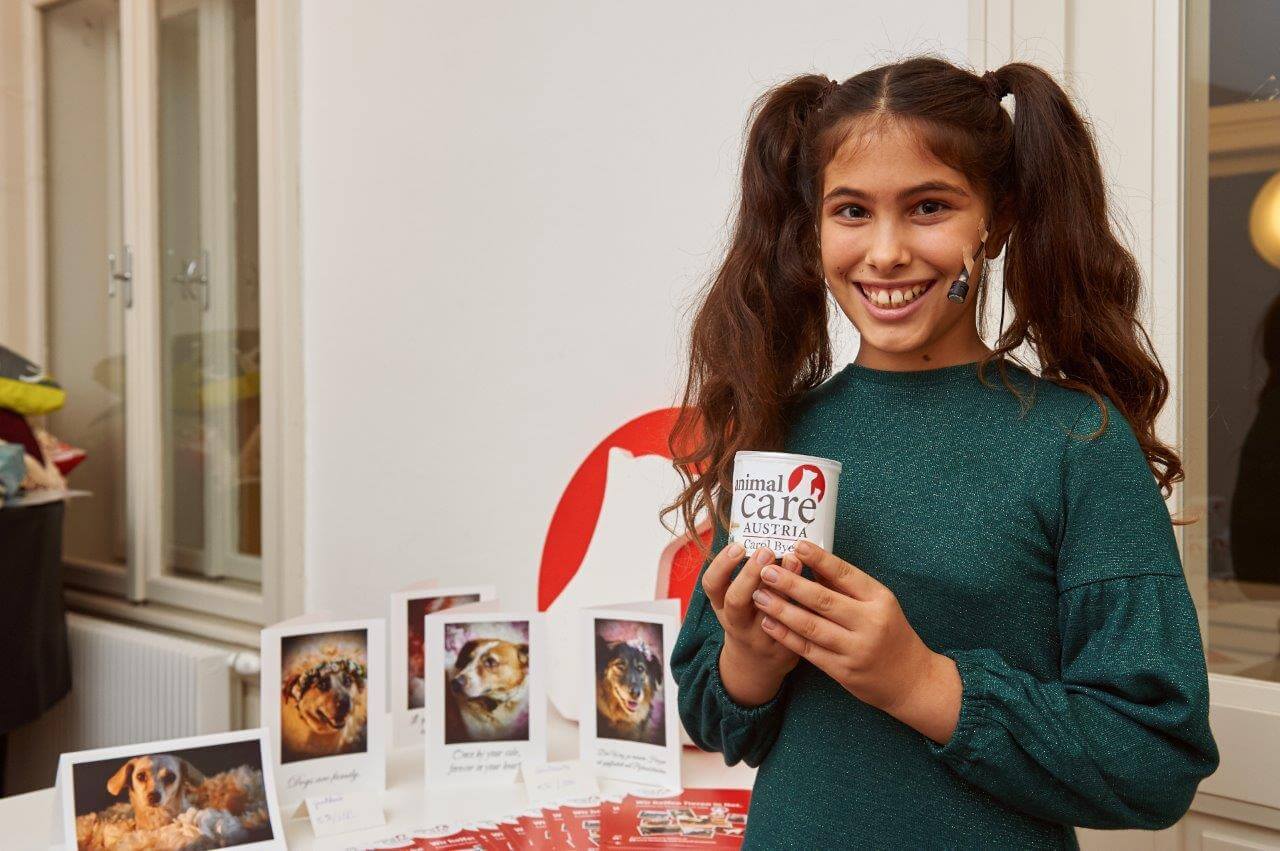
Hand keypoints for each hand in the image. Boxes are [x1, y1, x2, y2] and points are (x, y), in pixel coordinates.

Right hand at [701, 543, 803, 703]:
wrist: (756, 665)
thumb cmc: (748, 619)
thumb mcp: (734, 600)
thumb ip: (743, 574)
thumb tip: (761, 530)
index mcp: (721, 606)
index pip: (712, 585)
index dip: (722, 565)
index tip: (738, 547)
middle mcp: (736, 623)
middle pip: (736, 601)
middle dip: (750, 575)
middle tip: (766, 551)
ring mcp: (760, 638)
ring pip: (769, 615)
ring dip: (782, 587)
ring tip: (794, 559)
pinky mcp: (784, 650)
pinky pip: (794, 627)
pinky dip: (804, 604)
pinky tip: (815, 582)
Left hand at [749, 540, 939, 717]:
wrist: (910, 680)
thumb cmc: (890, 633)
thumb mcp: (878, 603)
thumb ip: (845, 585)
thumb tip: (811, 559)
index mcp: (880, 600)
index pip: (845, 574)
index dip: (819, 559)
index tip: (796, 545)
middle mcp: (869, 623)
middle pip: (823, 600)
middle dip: (791, 584)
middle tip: (766, 571)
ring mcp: (856, 650)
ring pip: (812, 626)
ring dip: (782, 610)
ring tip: (759, 595)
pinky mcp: (844, 672)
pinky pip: (809, 650)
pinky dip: (786, 636)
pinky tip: (769, 623)